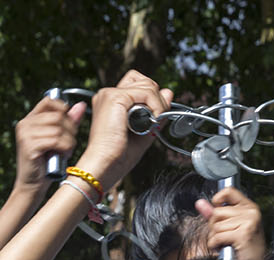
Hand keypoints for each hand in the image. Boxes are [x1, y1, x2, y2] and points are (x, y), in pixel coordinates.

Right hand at [15, 94, 87, 191]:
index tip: (69, 124)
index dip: (63, 109)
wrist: (32, 186)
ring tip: (65, 151)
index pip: (48, 101)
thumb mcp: (59, 139)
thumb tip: (81, 105)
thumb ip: (68, 121)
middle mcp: (24, 124)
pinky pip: (56, 140)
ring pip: (58, 129)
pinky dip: (64, 148)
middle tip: (69, 144)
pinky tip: (62, 155)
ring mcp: (25, 135)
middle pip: (57, 116)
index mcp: (29, 120)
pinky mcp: (29, 146)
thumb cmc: (47, 163)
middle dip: (70, 130)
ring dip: (68, 141)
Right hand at [76, 71, 173, 192]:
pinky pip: (146, 92)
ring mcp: (110, 94)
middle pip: (144, 80)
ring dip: (158, 103)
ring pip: (147, 84)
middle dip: (157, 98)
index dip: (152, 98)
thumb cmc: (118, 155)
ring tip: (153, 122)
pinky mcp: (115, 97)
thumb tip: (168, 92)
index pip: (138, 85)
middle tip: (157, 119)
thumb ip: (156, 111)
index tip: (157, 116)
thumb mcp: (144, 131)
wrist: (105, 165)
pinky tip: (153, 120)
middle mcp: (108, 94)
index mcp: (111, 102)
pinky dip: (156, 105)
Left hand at [196, 188, 265, 259]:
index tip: (218, 214)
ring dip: (215, 238)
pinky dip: (216, 245)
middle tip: (225, 237)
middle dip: (214, 227)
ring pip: (216, 226)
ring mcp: (248, 223)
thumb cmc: (241, 249)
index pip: (228, 192)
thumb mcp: (229, 227)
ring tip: (226, 244)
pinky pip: (217, 236)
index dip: (217, 200)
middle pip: (217, 212)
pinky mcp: (243, 234)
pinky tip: (224, 249)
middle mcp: (251, 212)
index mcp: (249, 207)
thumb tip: (199, 203)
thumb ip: (214, 214)